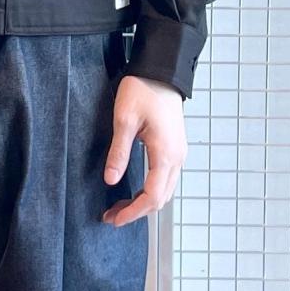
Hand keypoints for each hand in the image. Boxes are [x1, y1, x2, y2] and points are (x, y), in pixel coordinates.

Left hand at [102, 75, 184, 224]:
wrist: (162, 71)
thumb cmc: (143, 90)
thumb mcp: (125, 120)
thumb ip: (118, 153)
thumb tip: (110, 180)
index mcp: (165, 154)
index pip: (151, 196)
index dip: (133, 212)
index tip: (114, 219)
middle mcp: (176, 157)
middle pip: (160, 199)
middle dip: (136, 212)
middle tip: (111, 216)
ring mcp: (178, 153)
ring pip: (164, 191)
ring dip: (143, 202)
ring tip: (119, 206)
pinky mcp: (175, 148)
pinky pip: (166, 179)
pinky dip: (150, 191)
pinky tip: (133, 190)